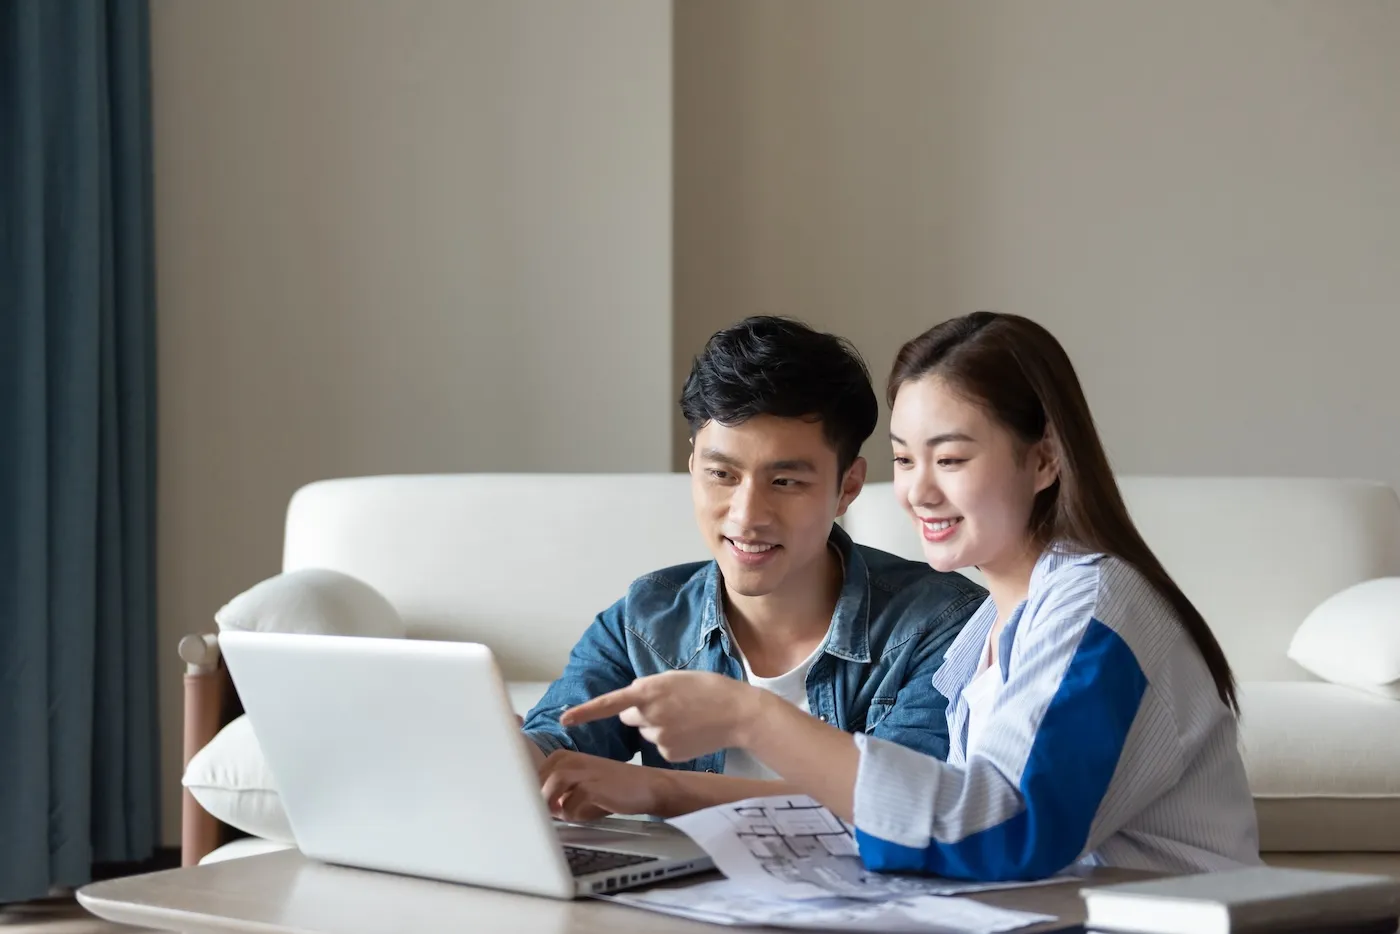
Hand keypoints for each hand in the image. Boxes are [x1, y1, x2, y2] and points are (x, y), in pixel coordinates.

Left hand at [538, 750, 668, 820]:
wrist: (646, 786)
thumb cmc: (611, 789)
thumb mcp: (580, 784)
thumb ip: (556, 794)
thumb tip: (535, 810)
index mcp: (562, 757)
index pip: (530, 776)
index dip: (529, 793)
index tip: (532, 807)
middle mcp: (569, 760)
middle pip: (535, 782)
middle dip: (539, 801)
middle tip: (553, 813)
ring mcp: (580, 772)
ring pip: (549, 790)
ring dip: (553, 806)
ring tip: (567, 813)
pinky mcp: (591, 787)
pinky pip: (569, 807)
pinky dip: (573, 815)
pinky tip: (586, 814)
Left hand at [561, 671, 762, 762]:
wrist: (739, 714)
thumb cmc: (710, 689)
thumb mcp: (676, 677)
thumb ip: (649, 686)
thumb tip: (632, 698)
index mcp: (648, 691)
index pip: (608, 703)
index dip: (584, 713)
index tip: (564, 720)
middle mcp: (648, 716)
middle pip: (629, 715)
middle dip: (642, 711)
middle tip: (670, 705)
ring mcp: (658, 737)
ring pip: (646, 731)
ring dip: (658, 724)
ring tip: (686, 717)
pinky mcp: (668, 753)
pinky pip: (660, 745)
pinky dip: (671, 739)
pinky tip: (691, 732)